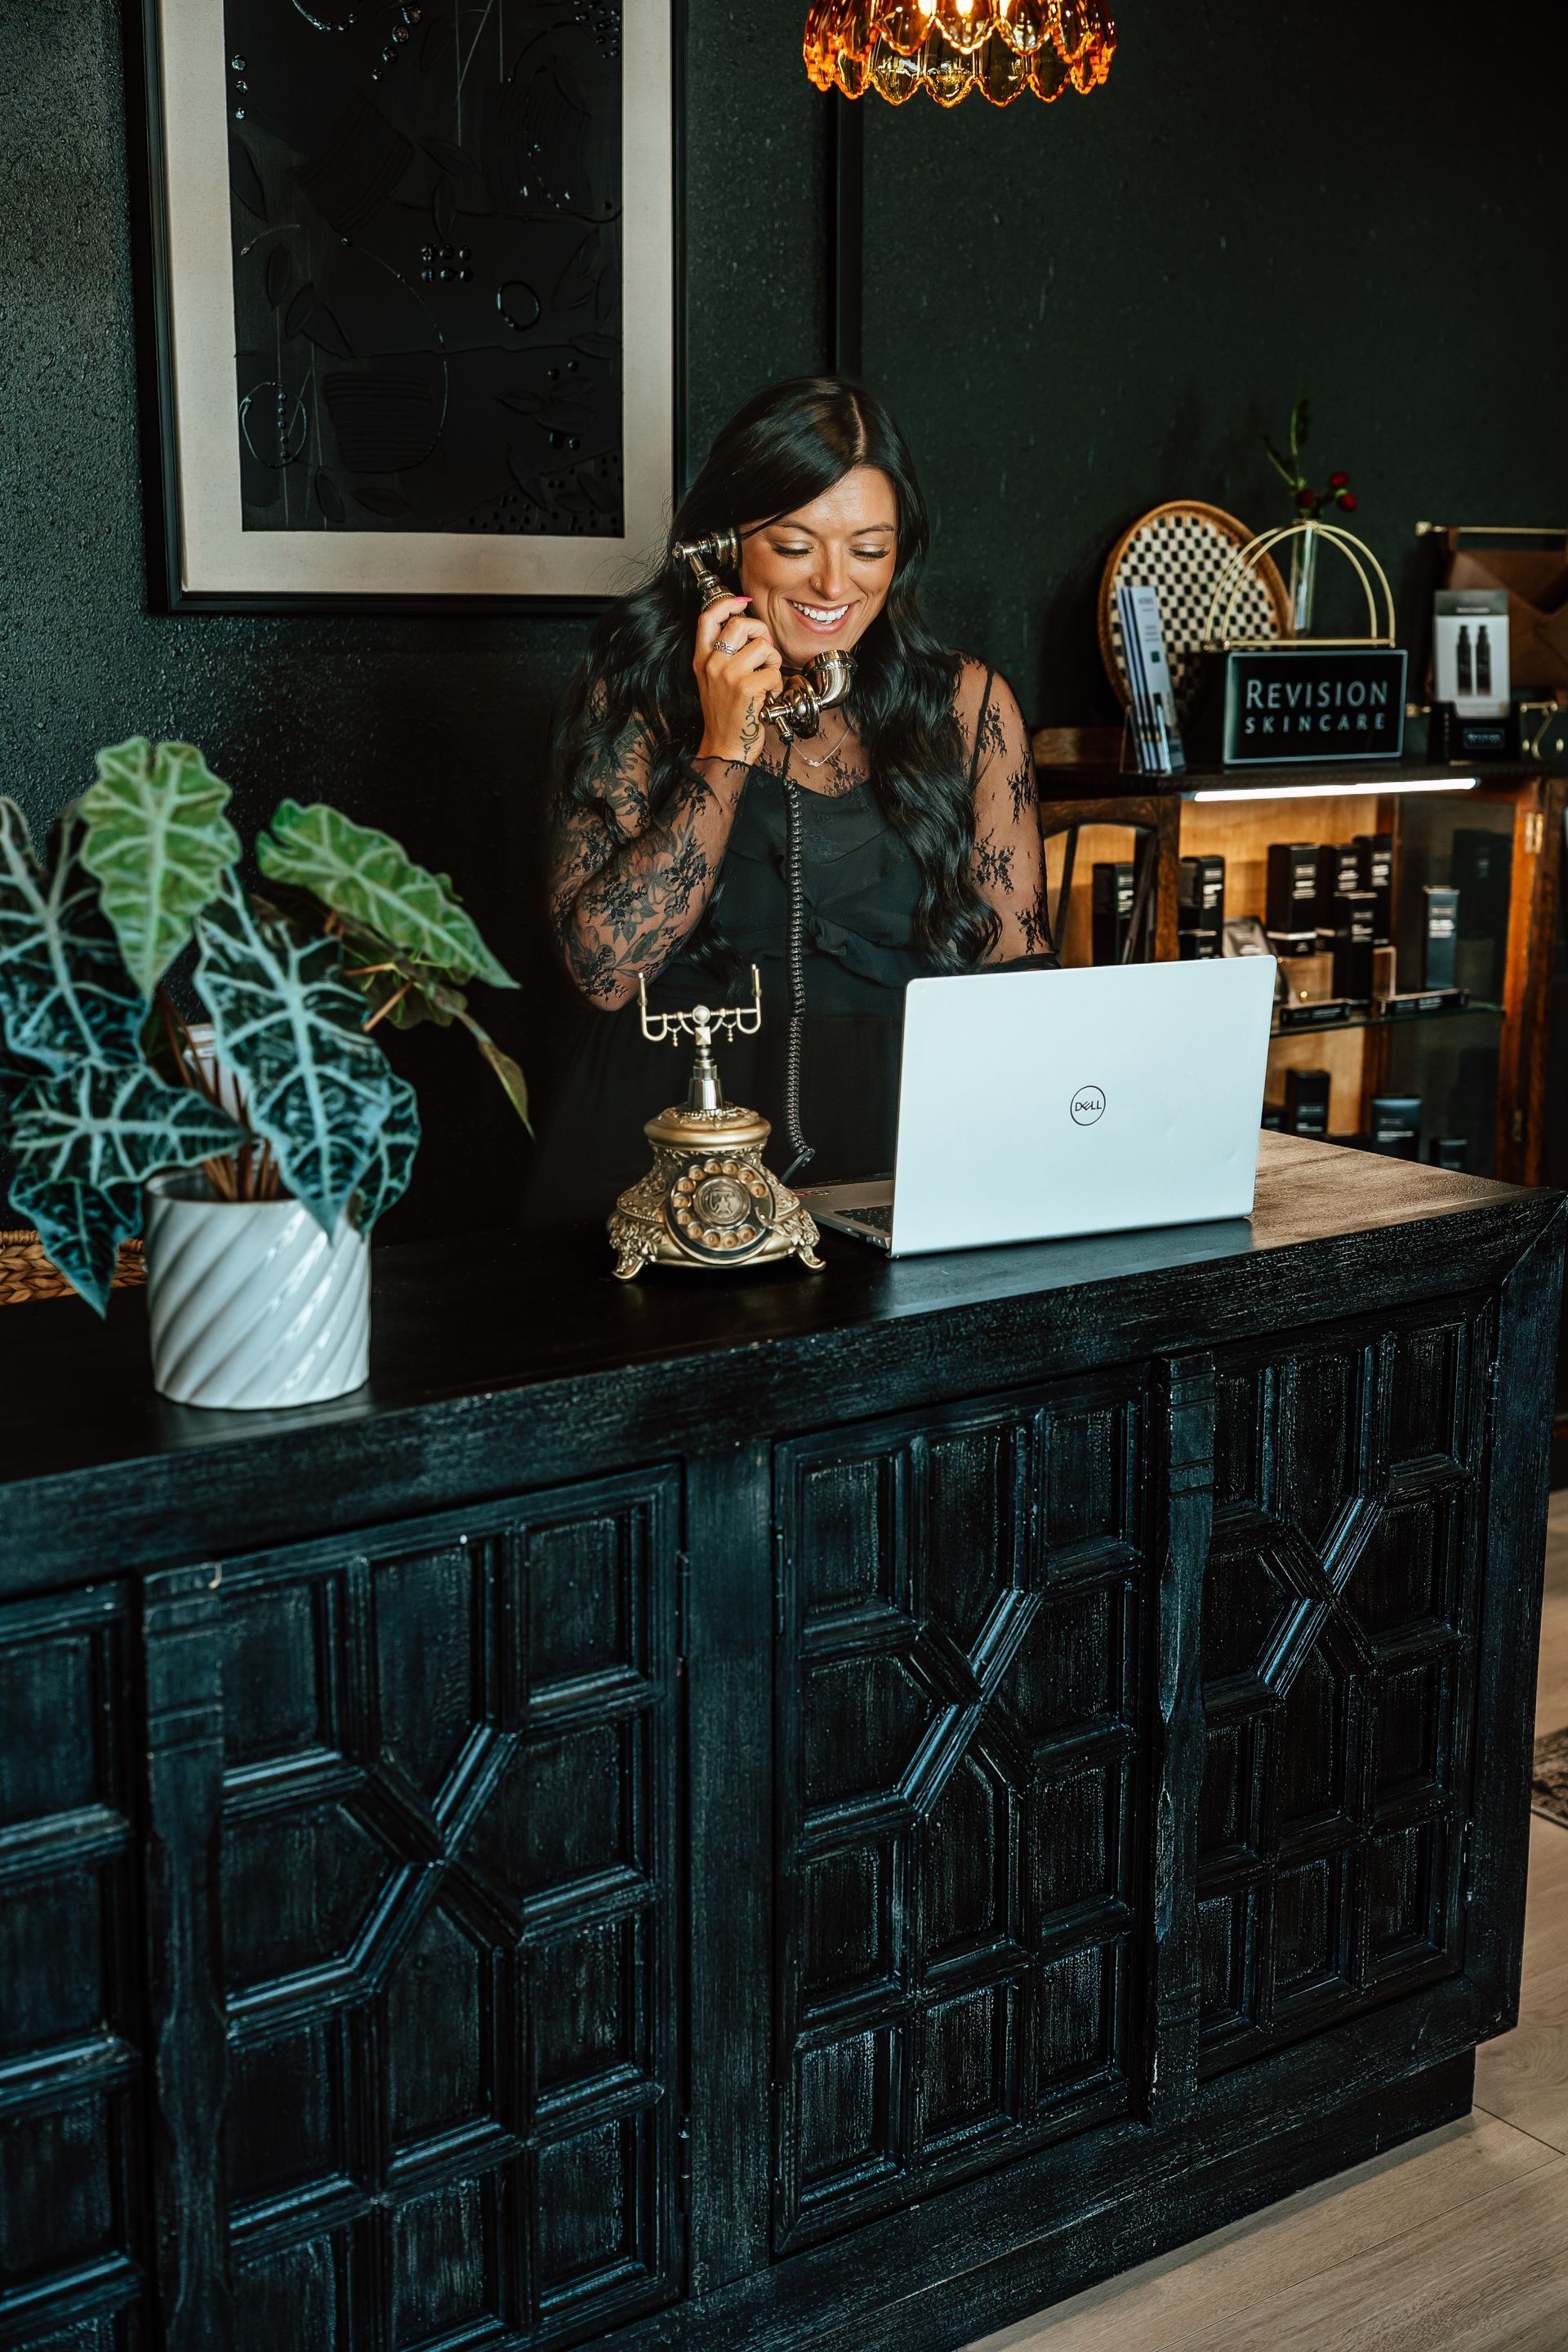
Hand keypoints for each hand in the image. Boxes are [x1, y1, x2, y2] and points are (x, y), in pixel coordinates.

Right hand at [694, 595, 783, 764]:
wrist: (724, 747)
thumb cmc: (724, 716)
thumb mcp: (712, 681)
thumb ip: (722, 655)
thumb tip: (746, 628)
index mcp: (702, 660)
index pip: (707, 618)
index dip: (727, 603)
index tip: (741, 602)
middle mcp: (712, 664)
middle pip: (740, 624)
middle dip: (761, 632)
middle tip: (764, 649)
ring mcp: (728, 675)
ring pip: (762, 646)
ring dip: (772, 660)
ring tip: (766, 677)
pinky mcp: (746, 687)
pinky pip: (773, 671)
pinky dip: (777, 683)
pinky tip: (768, 694)